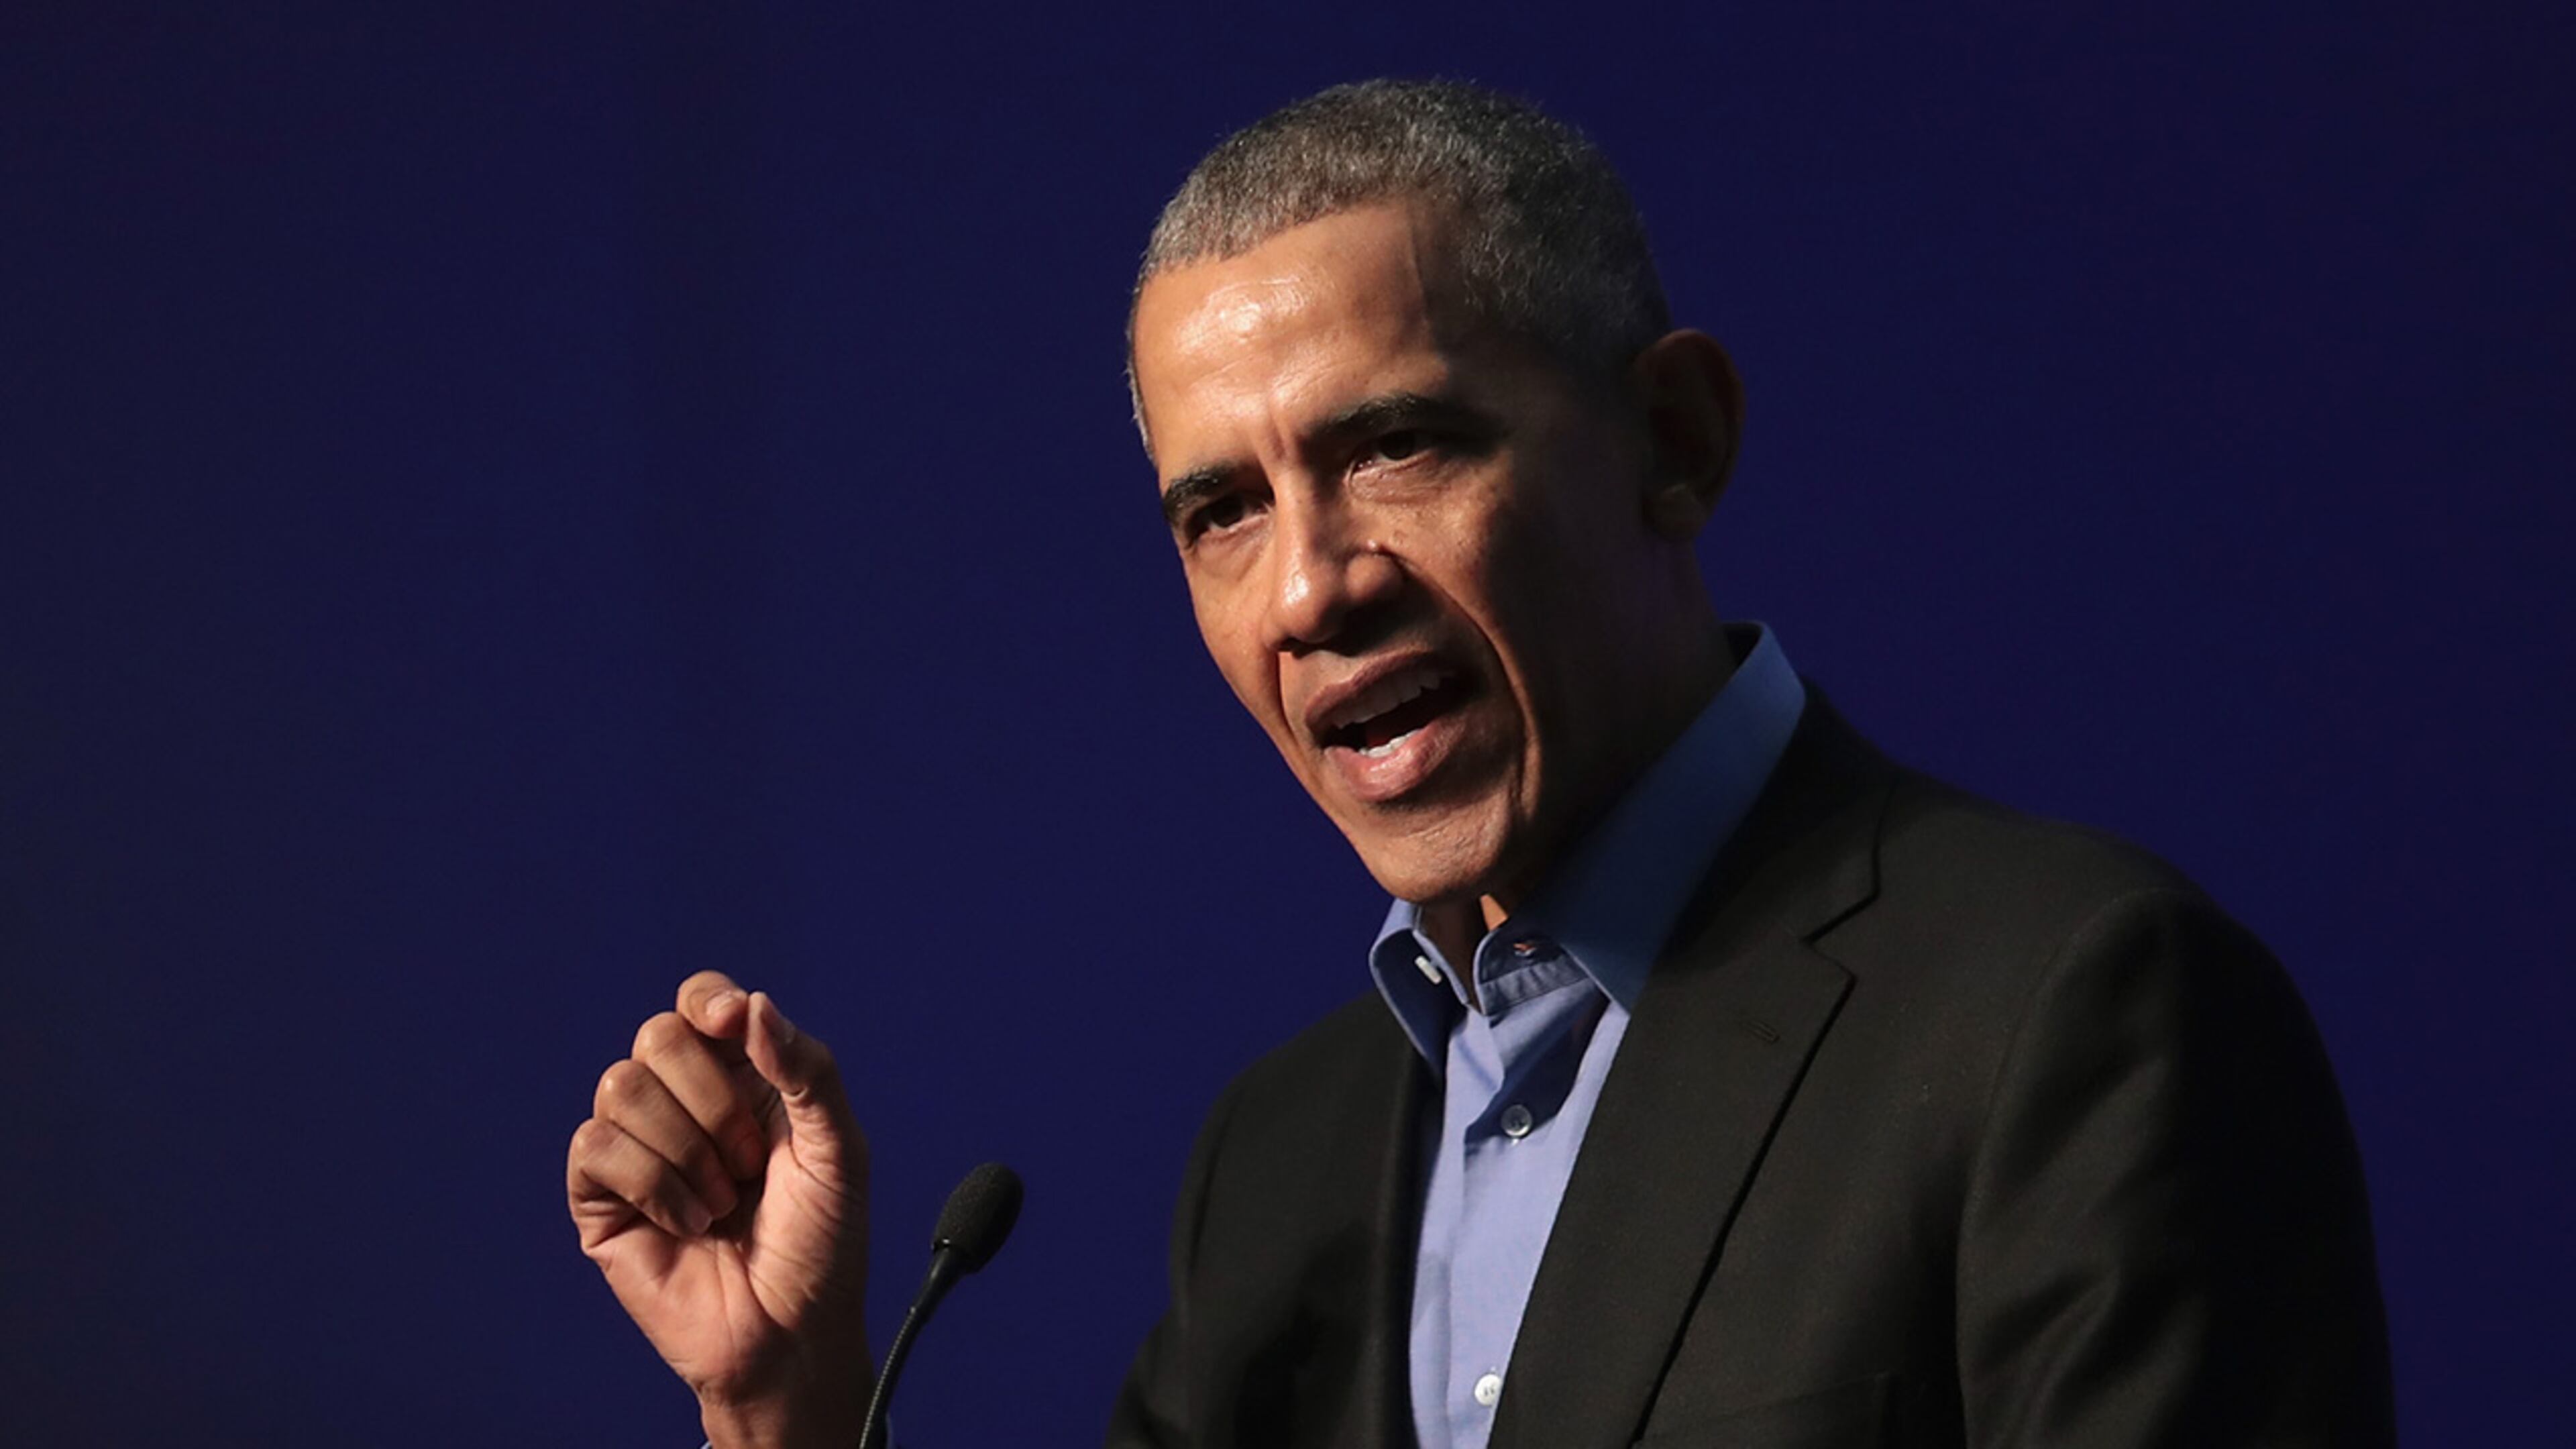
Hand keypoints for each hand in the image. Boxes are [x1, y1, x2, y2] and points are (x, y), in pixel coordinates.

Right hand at [567, 972, 872, 1448]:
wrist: (790, 1335)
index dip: (708, 1002)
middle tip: (749, 1161)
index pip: (700, 1002)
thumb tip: (751, 1004)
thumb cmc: (821, 1244)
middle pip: (658, 1035)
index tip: (731, 1026)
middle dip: (713, 1098)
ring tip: (724, 1202)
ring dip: (687, 1150)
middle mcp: (684, 1103)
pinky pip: (596, 1146)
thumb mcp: (840, 1148)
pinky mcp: (601, 1197)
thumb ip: (807, 1070)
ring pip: (622, 1085)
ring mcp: (638, 1148)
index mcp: (743, 1078)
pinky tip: (689, 1224)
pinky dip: (653, 1185)